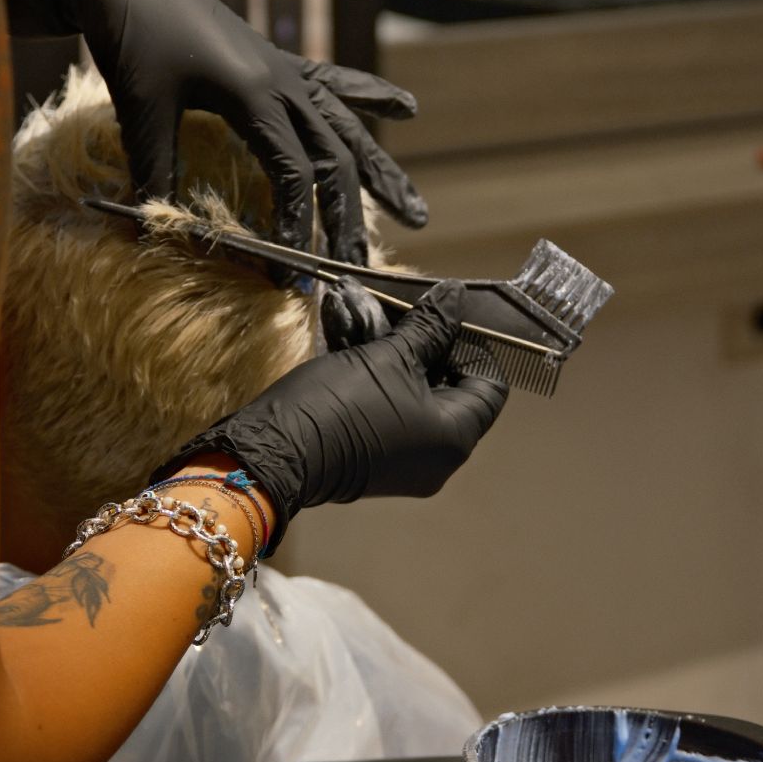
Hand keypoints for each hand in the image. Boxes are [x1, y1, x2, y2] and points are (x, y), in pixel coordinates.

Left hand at [0, 0, 426, 262]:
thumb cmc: (133, 35)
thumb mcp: (140, 107)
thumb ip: (152, 170)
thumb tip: (151, 233)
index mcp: (255, 94)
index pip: (294, 172)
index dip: (296, 224)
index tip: (290, 271)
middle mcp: (284, 83)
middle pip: (334, 159)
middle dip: (348, 218)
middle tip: (360, 267)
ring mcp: (286, 71)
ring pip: (348, 129)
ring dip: (381, 173)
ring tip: (415, 213)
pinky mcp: (278, 63)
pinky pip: (336, 84)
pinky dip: (371, 97)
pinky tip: (408, 109)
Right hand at [151, 280, 507, 552]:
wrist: (273, 451)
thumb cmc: (338, 405)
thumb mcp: (388, 356)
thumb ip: (429, 327)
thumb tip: (455, 297)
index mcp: (456, 438)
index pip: (489, 384)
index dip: (470, 345)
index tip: (437, 319)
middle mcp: (439, 459)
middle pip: (451, 388)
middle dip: (423, 345)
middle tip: (398, 317)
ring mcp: (406, 464)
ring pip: (414, 396)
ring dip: (394, 356)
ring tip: (366, 324)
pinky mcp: (375, 461)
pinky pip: (390, 412)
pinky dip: (377, 379)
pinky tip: (351, 343)